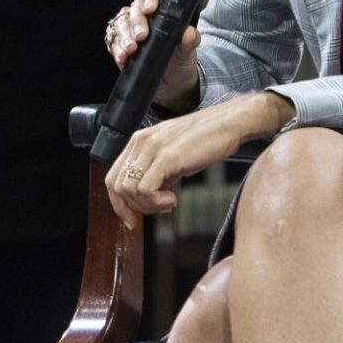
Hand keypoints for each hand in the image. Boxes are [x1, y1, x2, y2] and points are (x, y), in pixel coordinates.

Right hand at [102, 0, 201, 109]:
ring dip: (124, 36)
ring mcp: (130, 29)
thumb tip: (189, 33)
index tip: (151, 8)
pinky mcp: (120, 45)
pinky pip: (113, 41)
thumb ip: (190, 41)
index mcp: (162, 8)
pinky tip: (122, 57)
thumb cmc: (180, 61)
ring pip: (120, 23)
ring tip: (131, 49)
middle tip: (142, 36)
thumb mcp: (188, 52)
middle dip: (136, 22)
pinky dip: (117, 49)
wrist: (172, 83)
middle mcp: (144, 15)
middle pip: (134, 8)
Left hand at [103, 91, 290, 232]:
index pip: (113, 177)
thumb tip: (150, 198)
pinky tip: (174, 199)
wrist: (230, 123)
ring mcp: (153, 148)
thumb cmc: (207, 139)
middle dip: (134, 207)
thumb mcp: (174, 156)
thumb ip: (158, 174)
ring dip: (148, 205)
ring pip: (130, 190)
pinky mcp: (167, 157)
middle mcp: (141, 142)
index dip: (119, 203)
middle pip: (117, 186)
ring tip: (169, 203)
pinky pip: (146, 189)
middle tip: (158, 209)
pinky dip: (157, 201)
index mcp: (139, 141)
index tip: (131, 219)